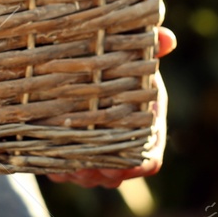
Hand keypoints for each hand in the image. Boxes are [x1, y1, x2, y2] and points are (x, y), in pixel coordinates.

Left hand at [49, 26, 175, 189]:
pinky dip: (59, 169)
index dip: (137, 167)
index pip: (150, 159)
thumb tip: (168, 38)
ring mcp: (99, 153)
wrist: (76, 66)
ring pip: (92, 178)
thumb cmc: (113, 60)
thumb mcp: (127, 52)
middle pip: (118, 174)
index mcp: (144, 124)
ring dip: (79, 173)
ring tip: (66, 162)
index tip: (118, 164)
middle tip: (84, 166)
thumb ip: (145, 45)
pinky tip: (50, 159)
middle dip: (101, 174)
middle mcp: (123, 143)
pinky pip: (66, 174)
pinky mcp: (72, 156)